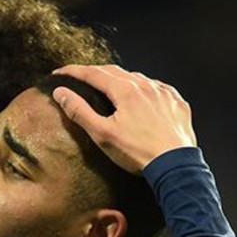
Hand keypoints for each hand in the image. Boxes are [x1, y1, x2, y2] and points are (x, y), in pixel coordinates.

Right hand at [51, 64, 196, 173]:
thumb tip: (61, 93)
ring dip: (120, 79)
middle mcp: (145, 85)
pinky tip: (142, 97)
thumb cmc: (137, 152)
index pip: (93, 73)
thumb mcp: (102, 134)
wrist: (175, 165)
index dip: (73, 72)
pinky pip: (157, 88)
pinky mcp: (176, 103)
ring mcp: (163, 93)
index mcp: (125, 90)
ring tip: (110, 87)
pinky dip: (144, 89)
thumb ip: (79, 111)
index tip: (59, 73)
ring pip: (137, 78)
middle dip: (95, 72)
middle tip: (81, 78)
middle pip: (114, 71)